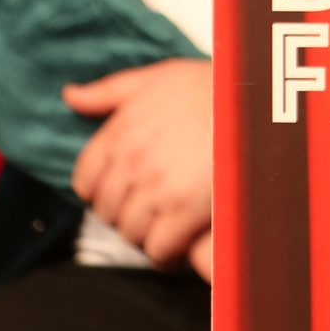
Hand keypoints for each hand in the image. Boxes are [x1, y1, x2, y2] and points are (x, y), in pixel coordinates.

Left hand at [65, 59, 211, 266]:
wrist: (258, 103)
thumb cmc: (212, 87)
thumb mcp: (159, 77)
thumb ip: (109, 91)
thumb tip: (71, 96)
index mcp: (121, 131)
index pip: (85, 179)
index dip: (102, 188)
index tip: (123, 189)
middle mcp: (132, 161)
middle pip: (107, 211)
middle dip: (125, 211)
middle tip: (149, 206)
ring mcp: (157, 188)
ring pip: (130, 233)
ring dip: (146, 232)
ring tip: (166, 222)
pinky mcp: (185, 212)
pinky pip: (158, 250)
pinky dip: (166, 253)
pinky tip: (179, 241)